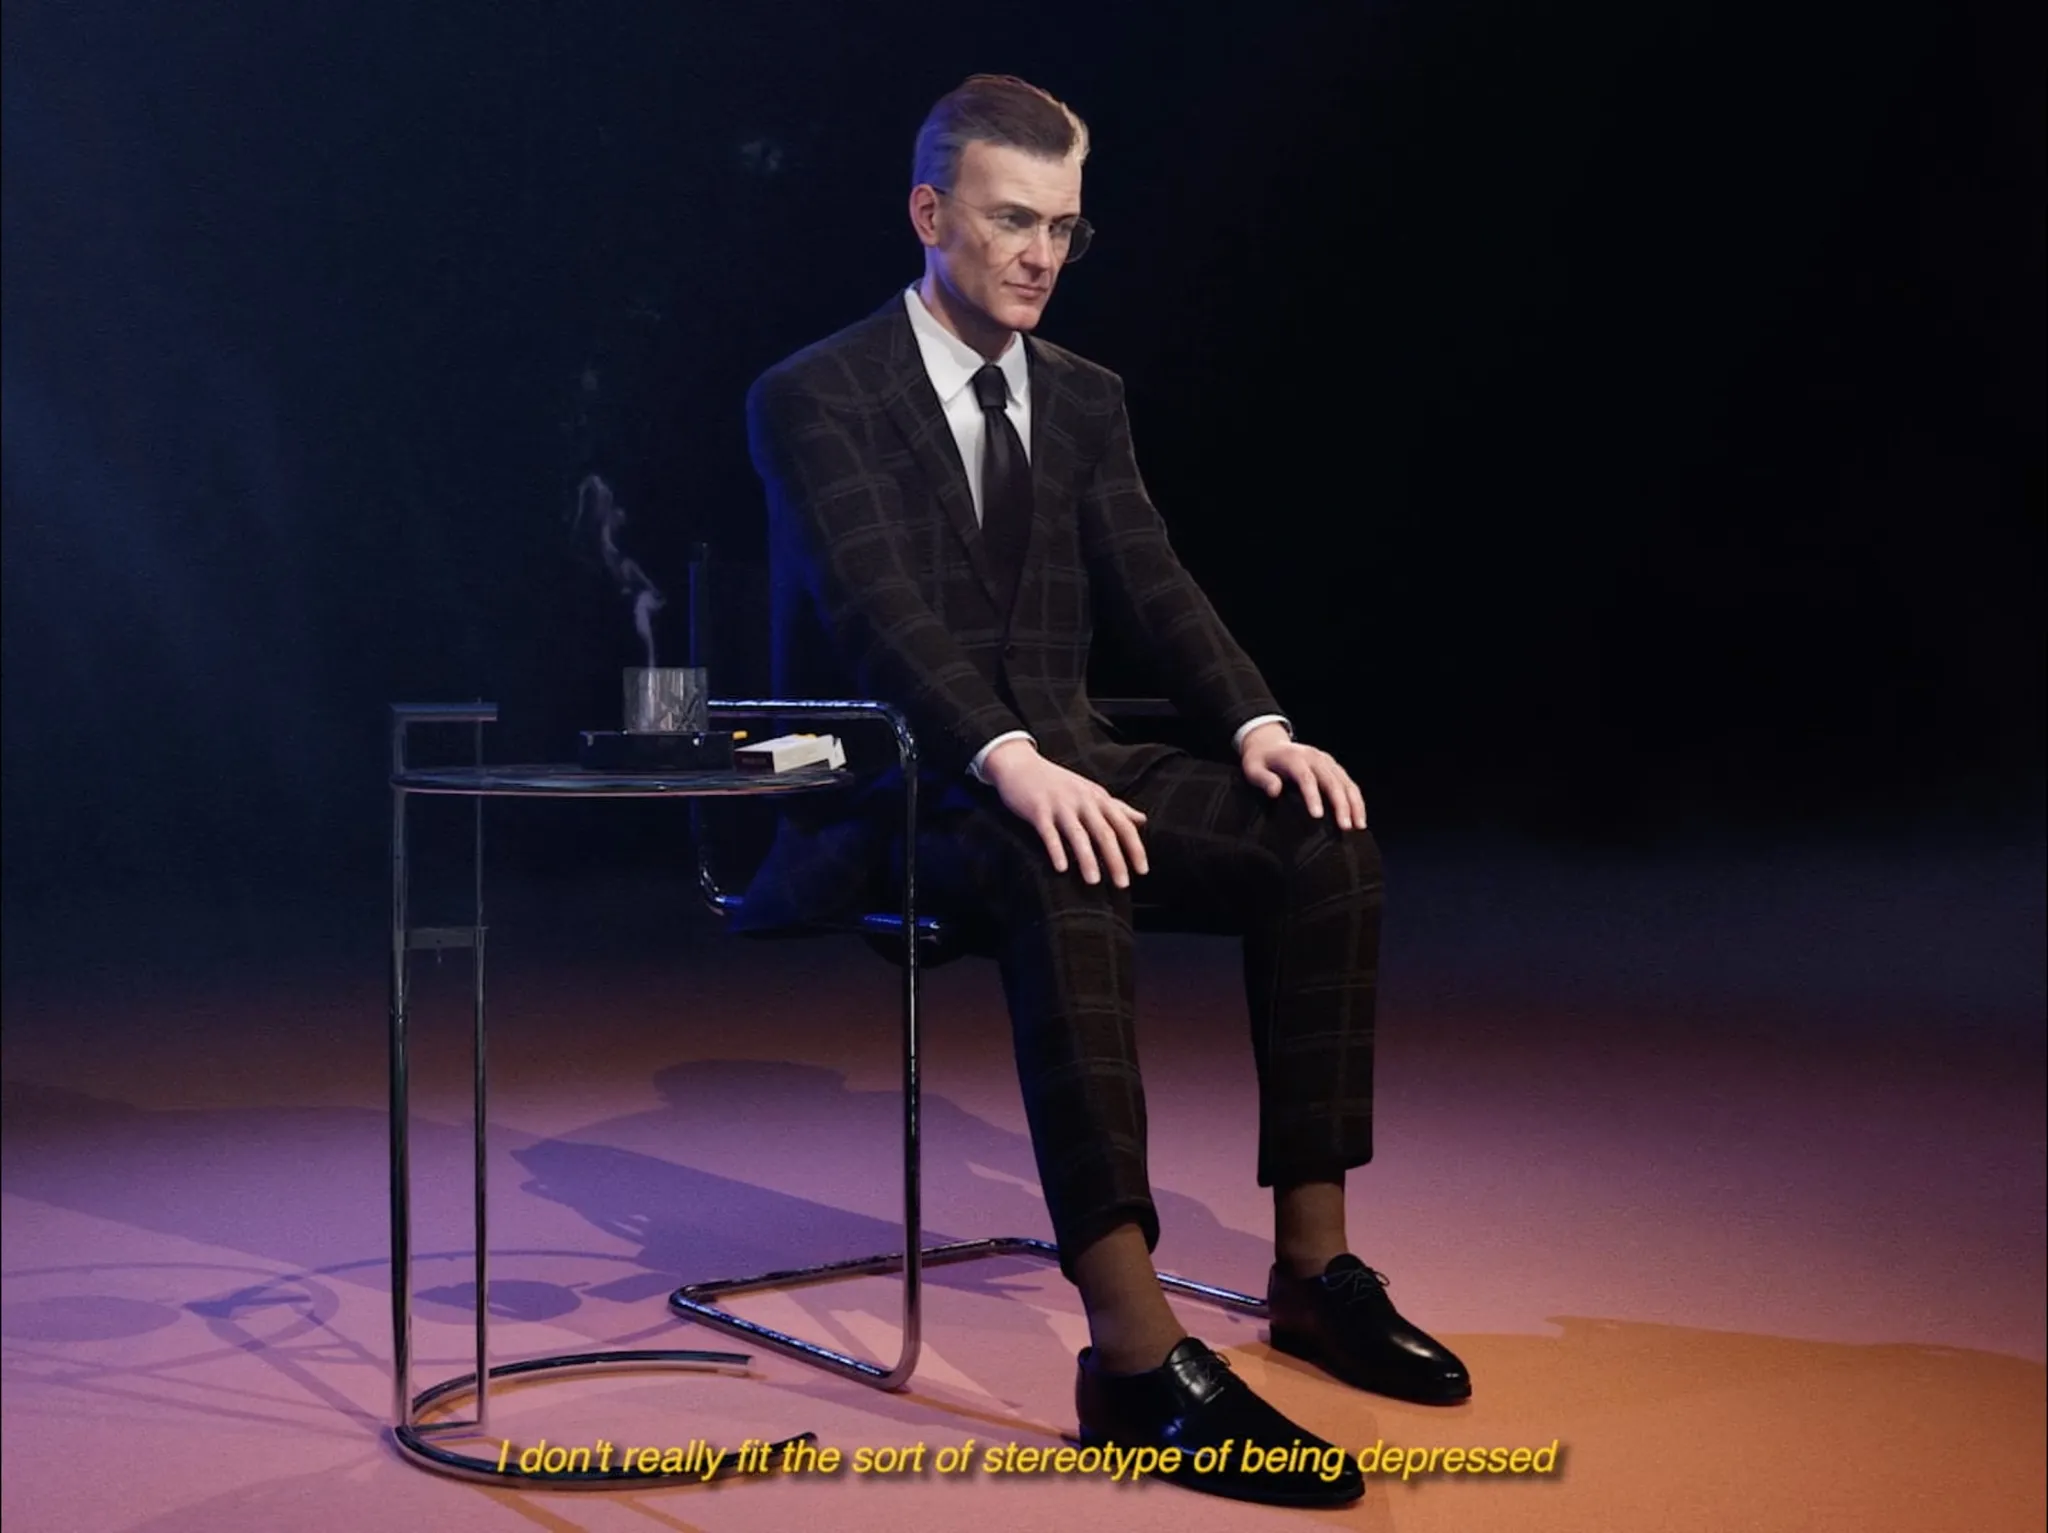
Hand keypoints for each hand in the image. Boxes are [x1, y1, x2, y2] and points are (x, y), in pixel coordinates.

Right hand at [980, 739, 1150, 886]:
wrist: (1020, 765)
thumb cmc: (1058, 783)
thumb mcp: (1090, 791)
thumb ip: (1116, 807)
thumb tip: (1142, 820)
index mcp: (1098, 798)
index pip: (1123, 825)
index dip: (1135, 848)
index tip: (1142, 871)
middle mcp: (1082, 800)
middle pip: (1104, 832)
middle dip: (1116, 859)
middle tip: (1123, 884)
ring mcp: (1059, 804)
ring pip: (1078, 834)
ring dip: (1087, 859)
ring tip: (1094, 881)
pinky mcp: (1037, 809)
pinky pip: (1048, 832)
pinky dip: (1056, 850)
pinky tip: (1061, 868)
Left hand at [1238, 723, 1367, 829]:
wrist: (1270, 744)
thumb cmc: (1260, 761)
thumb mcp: (1253, 769)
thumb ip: (1263, 779)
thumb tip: (1275, 791)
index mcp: (1295, 758)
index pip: (1306, 777)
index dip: (1313, 796)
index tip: (1317, 816)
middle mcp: (1315, 758)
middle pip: (1332, 781)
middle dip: (1340, 805)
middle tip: (1344, 827)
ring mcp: (1327, 762)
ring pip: (1346, 783)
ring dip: (1354, 804)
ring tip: (1358, 826)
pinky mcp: (1334, 768)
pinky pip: (1349, 784)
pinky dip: (1357, 801)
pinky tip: (1359, 818)